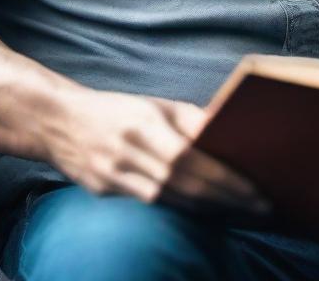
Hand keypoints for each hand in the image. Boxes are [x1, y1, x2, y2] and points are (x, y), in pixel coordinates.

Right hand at [46, 88, 273, 222]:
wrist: (58, 121)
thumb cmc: (117, 110)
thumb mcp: (154, 105)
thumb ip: (190, 118)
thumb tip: (227, 125)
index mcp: (144, 124)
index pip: (193, 158)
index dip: (225, 178)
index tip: (256, 190)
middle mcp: (129, 152)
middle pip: (184, 183)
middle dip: (226, 198)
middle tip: (260, 206)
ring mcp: (114, 176)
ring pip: (169, 200)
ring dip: (207, 209)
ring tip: (240, 211)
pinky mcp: (104, 192)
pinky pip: (150, 205)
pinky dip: (180, 209)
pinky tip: (204, 212)